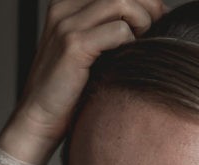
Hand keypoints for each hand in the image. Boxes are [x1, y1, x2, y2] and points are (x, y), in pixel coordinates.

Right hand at [0, 0, 167, 162]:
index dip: (142, 1)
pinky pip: (118, 30)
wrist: (38, 119)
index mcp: (67, 5)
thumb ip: (106, 32)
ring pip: (123, 3)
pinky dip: (131, 43)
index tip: (157, 20)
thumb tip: (149, 21)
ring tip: (144, 44)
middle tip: (159, 29)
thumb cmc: (67, 93)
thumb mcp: (87, 53)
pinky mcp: (74, 45)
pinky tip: (127, 60)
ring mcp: (67, 24)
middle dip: (149, 6)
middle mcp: (64, 8)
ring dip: (143, 22)